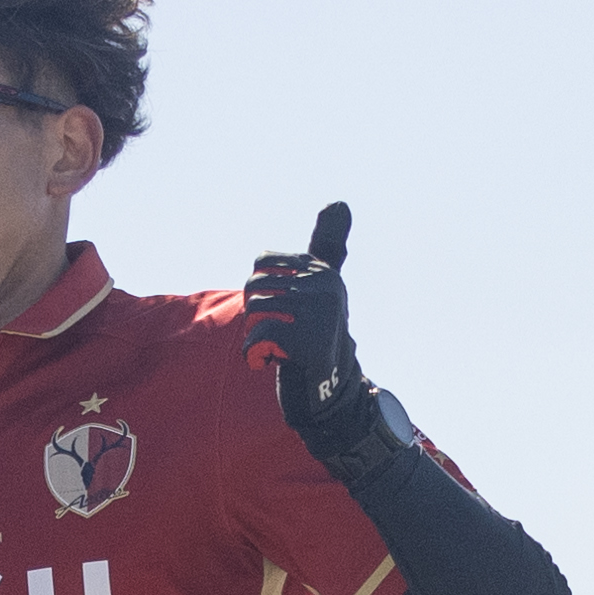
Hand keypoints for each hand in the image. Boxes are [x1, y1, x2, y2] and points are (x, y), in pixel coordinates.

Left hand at [243, 201, 386, 468]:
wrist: (332, 392)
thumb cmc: (321, 334)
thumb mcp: (324, 286)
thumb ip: (328, 245)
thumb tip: (340, 202)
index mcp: (323, 270)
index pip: (263, 262)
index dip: (259, 289)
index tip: (279, 312)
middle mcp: (325, 286)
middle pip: (255, 284)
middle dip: (254, 313)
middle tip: (274, 334)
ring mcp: (318, 313)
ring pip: (254, 308)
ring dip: (255, 336)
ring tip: (276, 348)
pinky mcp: (308, 342)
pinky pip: (257, 335)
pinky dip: (253, 354)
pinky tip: (269, 362)